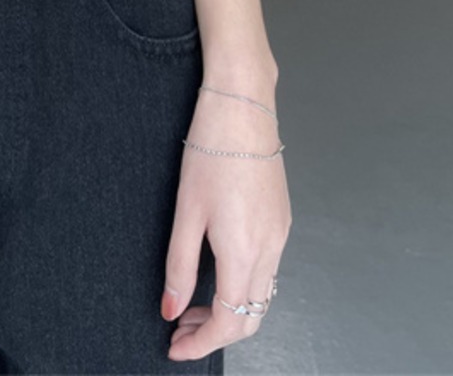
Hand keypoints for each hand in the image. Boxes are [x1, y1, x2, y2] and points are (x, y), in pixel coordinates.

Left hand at [160, 86, 290, 360]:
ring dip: (231, 310)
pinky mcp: (281, 218)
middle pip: (252, 317)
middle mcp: (271, 248)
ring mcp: (281, 233)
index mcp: (245, 252)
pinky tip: (217, 272)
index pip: (230, 322)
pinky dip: (244, 285)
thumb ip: (180, 266)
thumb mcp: (187, 211)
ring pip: (262, 295)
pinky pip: (268, 269)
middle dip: (216, 331)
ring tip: (193, 302)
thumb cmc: (211, 149)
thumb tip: (171, 308)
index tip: (175, 347)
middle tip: (180, 328)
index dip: (202, 343)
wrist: (243, 105)